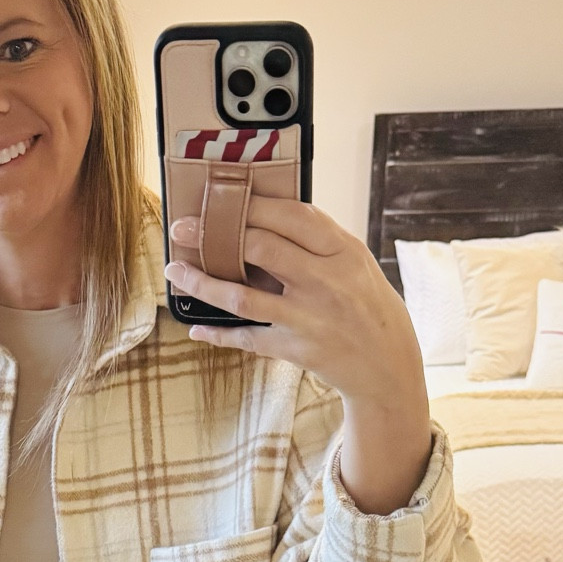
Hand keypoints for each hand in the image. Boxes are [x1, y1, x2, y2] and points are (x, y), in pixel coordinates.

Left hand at [165, 197, 431, 513]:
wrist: (387, 364)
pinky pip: (246, 338)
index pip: (290, 215)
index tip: (220, 196)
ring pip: (241, 296)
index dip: (249, 204)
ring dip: (201, 282)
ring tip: (176, 270)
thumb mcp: (354, 263)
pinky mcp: (294, 349)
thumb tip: (263, 215)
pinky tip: (195, 327)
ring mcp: (306, 318)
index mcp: (342, 251)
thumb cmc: (366, 304)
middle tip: (183, 227)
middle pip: (260, 247)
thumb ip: (315, 241)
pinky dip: (217, 334)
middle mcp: (324, 281)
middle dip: (213, 233)